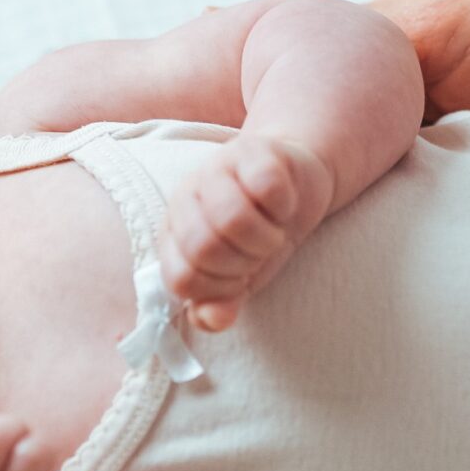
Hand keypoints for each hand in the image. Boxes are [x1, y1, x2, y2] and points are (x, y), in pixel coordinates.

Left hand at [159, 132, 332, 330]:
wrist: (295, 182)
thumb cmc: (260, 232)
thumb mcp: (241, 277)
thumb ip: (220, 303)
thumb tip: (212, 320)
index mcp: (174, 234)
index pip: (180, 278)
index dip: (217, 290)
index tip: (239, 280)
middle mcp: (186, 198)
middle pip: (204, 248)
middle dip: (243, 263)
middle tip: (259, 253)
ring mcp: (216, 169)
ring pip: (233, 218)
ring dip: (266, 237)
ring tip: (273, 231)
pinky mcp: (252, 150)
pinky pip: (267, 188)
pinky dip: (284, 206)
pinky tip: (283, 204)